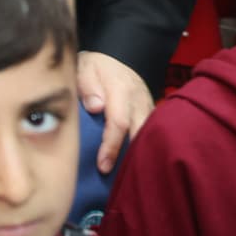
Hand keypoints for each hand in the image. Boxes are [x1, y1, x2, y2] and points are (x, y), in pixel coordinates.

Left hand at [77, 51, 154, 173]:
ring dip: (140, 155)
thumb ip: (87, 86)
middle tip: (116, 177)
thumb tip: (95, 108)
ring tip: (127, 176)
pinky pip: (151, 133)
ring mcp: (148, 106)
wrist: (112, 58)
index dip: (111, 146)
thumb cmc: (93, 67)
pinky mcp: (151, 112)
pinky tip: (135, 163)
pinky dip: (145, 148)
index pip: (118, 122)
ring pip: (150, 135)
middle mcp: (139, 100)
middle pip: (140, 133)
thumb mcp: (84, 68)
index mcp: (121, 89)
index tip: (102, 165)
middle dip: (130, 158)